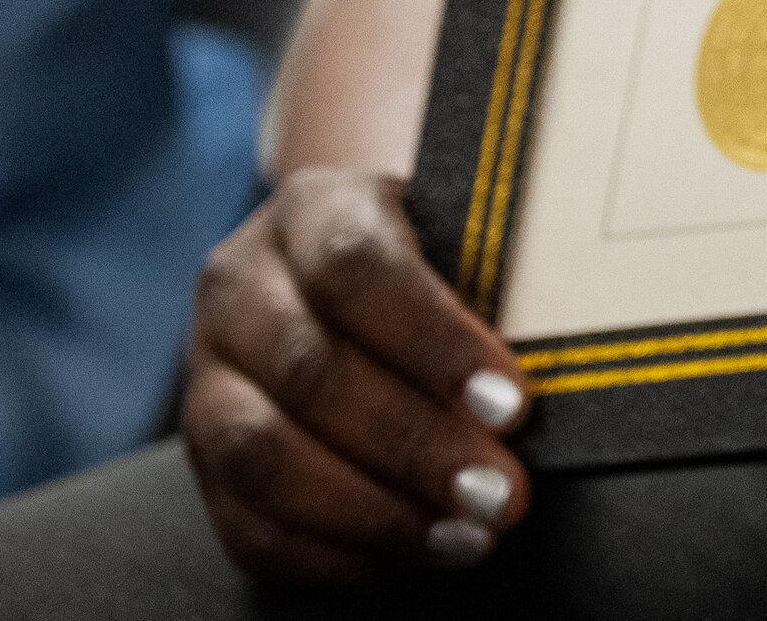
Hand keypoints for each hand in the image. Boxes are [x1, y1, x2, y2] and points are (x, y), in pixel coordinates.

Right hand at [172, 167, 533, 580]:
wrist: (341, 267)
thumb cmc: (432, 258)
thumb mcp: (458, 237)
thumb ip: (492, 289)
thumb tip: (567, 364)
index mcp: (311, 212)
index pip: (360, 270)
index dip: (436, 344)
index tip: (513, 406)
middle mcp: (240, 288)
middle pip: (312, 372)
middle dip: (416, 446)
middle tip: (500, 494)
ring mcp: (208, 376)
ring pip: (263, 455)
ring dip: (372, 510)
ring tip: (462, 535)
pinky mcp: (199, 458)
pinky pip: (247, 524)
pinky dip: (331, 552)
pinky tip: (407, 554)